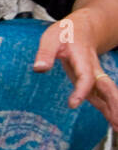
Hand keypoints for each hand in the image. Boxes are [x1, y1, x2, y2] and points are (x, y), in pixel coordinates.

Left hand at [34, 13, 117, 128]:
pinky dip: (108, 108)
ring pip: (107, 93)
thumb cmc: (67, 32)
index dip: (81, 90)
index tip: (73, 104)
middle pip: (106, 87)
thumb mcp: (51, 38)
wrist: (84, 27)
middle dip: (113, 104)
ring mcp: (95, 75)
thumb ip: (45, 53)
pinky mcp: (92, 80)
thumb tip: (39, 69)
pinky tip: (113, 122)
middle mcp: (93, 69)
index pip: (85, 77)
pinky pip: (102, 95)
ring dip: (113, 110)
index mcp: (83, 58)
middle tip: (117, 122)